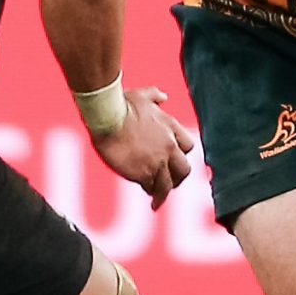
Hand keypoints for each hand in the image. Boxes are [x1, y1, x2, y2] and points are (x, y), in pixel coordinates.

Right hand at [90, 86, 193, 206]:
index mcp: (171, 128)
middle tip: (170, 183)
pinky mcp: (144, 173)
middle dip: (177, 177)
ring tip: (158, 199)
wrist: (108, 118)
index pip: (187, 146)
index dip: (180, 154)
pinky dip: (151, 193)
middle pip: (184, 169)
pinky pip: (152, 188)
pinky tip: (149, 198)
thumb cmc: (121, 105)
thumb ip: (155, 95)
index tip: (172, 159)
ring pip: (169, 184)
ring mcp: (158, 162)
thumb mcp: (142, 95)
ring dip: (164, 191)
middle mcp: (169, 146)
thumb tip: (164, 96)